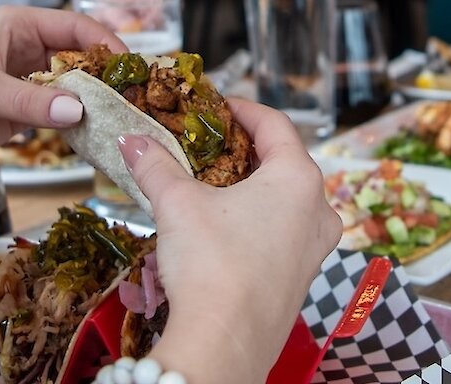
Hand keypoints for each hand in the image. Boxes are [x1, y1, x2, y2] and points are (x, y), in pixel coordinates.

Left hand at [0, 6, 124, 181]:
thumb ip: (28, 102)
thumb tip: (79, 111)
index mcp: (15, 26)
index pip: (73, 26)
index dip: (105, 43)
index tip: (130, 67)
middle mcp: (24, 50)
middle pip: (80, 58)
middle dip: (106, 76)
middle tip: (136, 99)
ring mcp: (24, 85)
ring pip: (74, 89)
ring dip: (96, 104)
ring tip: (126, 121)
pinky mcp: (20, 116)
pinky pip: (60, 117)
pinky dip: (79, 126)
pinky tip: (98, 138)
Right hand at [119, 100, 341, 383]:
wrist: (224, 344)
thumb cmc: (212, 266)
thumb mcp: (176, 203)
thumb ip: (155, 164)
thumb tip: (132, 141)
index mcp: (298, 179)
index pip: (275, 124)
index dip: (242, 110)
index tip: (217, 107)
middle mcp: (318, 211)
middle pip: (283, 162)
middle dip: (243, 151)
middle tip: (209, 146)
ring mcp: (314, 249)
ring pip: (286, 202)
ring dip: (250, 189)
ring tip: (211, 187)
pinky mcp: (301, 280)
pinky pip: (283, 235)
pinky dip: (256, 222)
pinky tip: (222, 230)